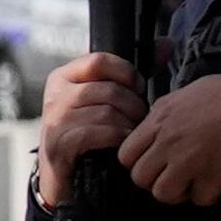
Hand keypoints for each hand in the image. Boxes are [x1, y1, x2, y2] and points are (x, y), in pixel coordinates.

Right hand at [36, 52, 144, 205]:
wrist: (65, 176)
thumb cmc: (89, 133)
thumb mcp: (104, 100)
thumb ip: (132, 73)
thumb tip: (166, 44)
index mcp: (65, 77)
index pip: (99, 60)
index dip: (126, 73)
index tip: (138, 88)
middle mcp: (56, 94)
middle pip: (108, 89)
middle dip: (133, 105)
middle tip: (140, 119)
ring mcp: (55, 119)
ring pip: (105, 111)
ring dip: (127, 124)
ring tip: (133, 133)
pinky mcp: (59, 143)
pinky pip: (97, 133)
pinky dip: (116, 138)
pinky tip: (122, 144)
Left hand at [115, 71, 220, 206]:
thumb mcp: (186, 93)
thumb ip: (164, 114)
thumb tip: (154, 127)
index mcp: (159, 121)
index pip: (126, 154)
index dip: (137, 161)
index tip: (151, 160)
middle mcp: (168, 144)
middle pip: (140, 178)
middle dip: (154, 179)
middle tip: (170, 174)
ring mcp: (189, 163)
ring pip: (163, 194)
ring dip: (176, 191)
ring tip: (189, 182)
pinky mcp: (214, 177)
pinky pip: (199, 199)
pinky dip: (207, 195)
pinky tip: (214, 183)